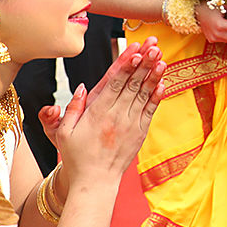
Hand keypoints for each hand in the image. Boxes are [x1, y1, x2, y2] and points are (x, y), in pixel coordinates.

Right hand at [52, 38, 166, 182]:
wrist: (96, 181)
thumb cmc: (77, 156)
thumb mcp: (64, 132)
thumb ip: (72, 108)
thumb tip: (82, 86)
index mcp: (97, 114)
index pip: (114, 84)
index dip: (126, 65)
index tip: (134, 50)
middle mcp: (116, 117)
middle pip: (132, 84)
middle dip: (144, 63)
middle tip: (153, 45)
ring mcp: (130, 125)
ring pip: (144, 95)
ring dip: (153, 75)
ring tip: (162, 57)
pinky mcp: (140, 133)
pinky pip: (150, 110)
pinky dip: (157, 95)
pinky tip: (163, 81)